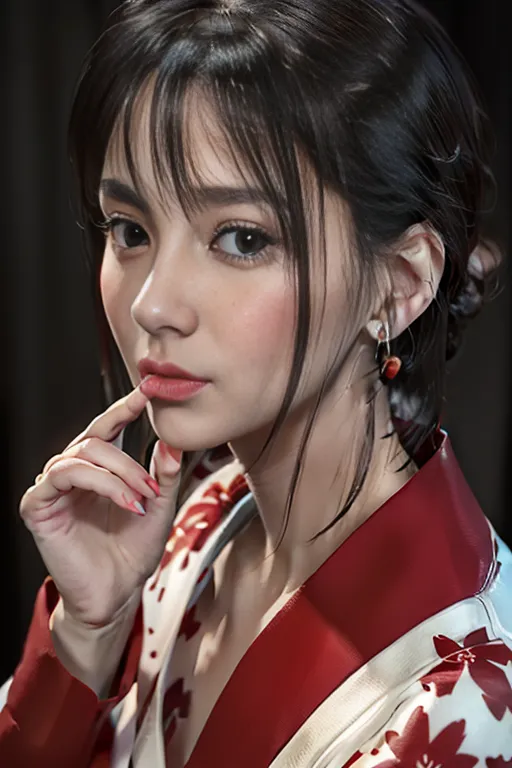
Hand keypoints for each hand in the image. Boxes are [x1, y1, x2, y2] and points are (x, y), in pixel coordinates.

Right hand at [20, 387, 181, 626]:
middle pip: (96, 439)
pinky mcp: (38, 507)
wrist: (116, 594)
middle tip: (153, 485)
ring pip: (81, 453)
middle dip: (129, 460)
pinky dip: (101, 483)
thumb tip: (172, 440)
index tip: (147, 391)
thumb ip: (165, 473)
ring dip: (118, 472)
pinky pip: (64, 475)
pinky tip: (125, 501)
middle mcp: (72, 474)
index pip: (107, 428)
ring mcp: (52, 489)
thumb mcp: (159, 506)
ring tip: (142, 497)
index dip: (124, 407)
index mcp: (97, 469)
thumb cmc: (133, 552)